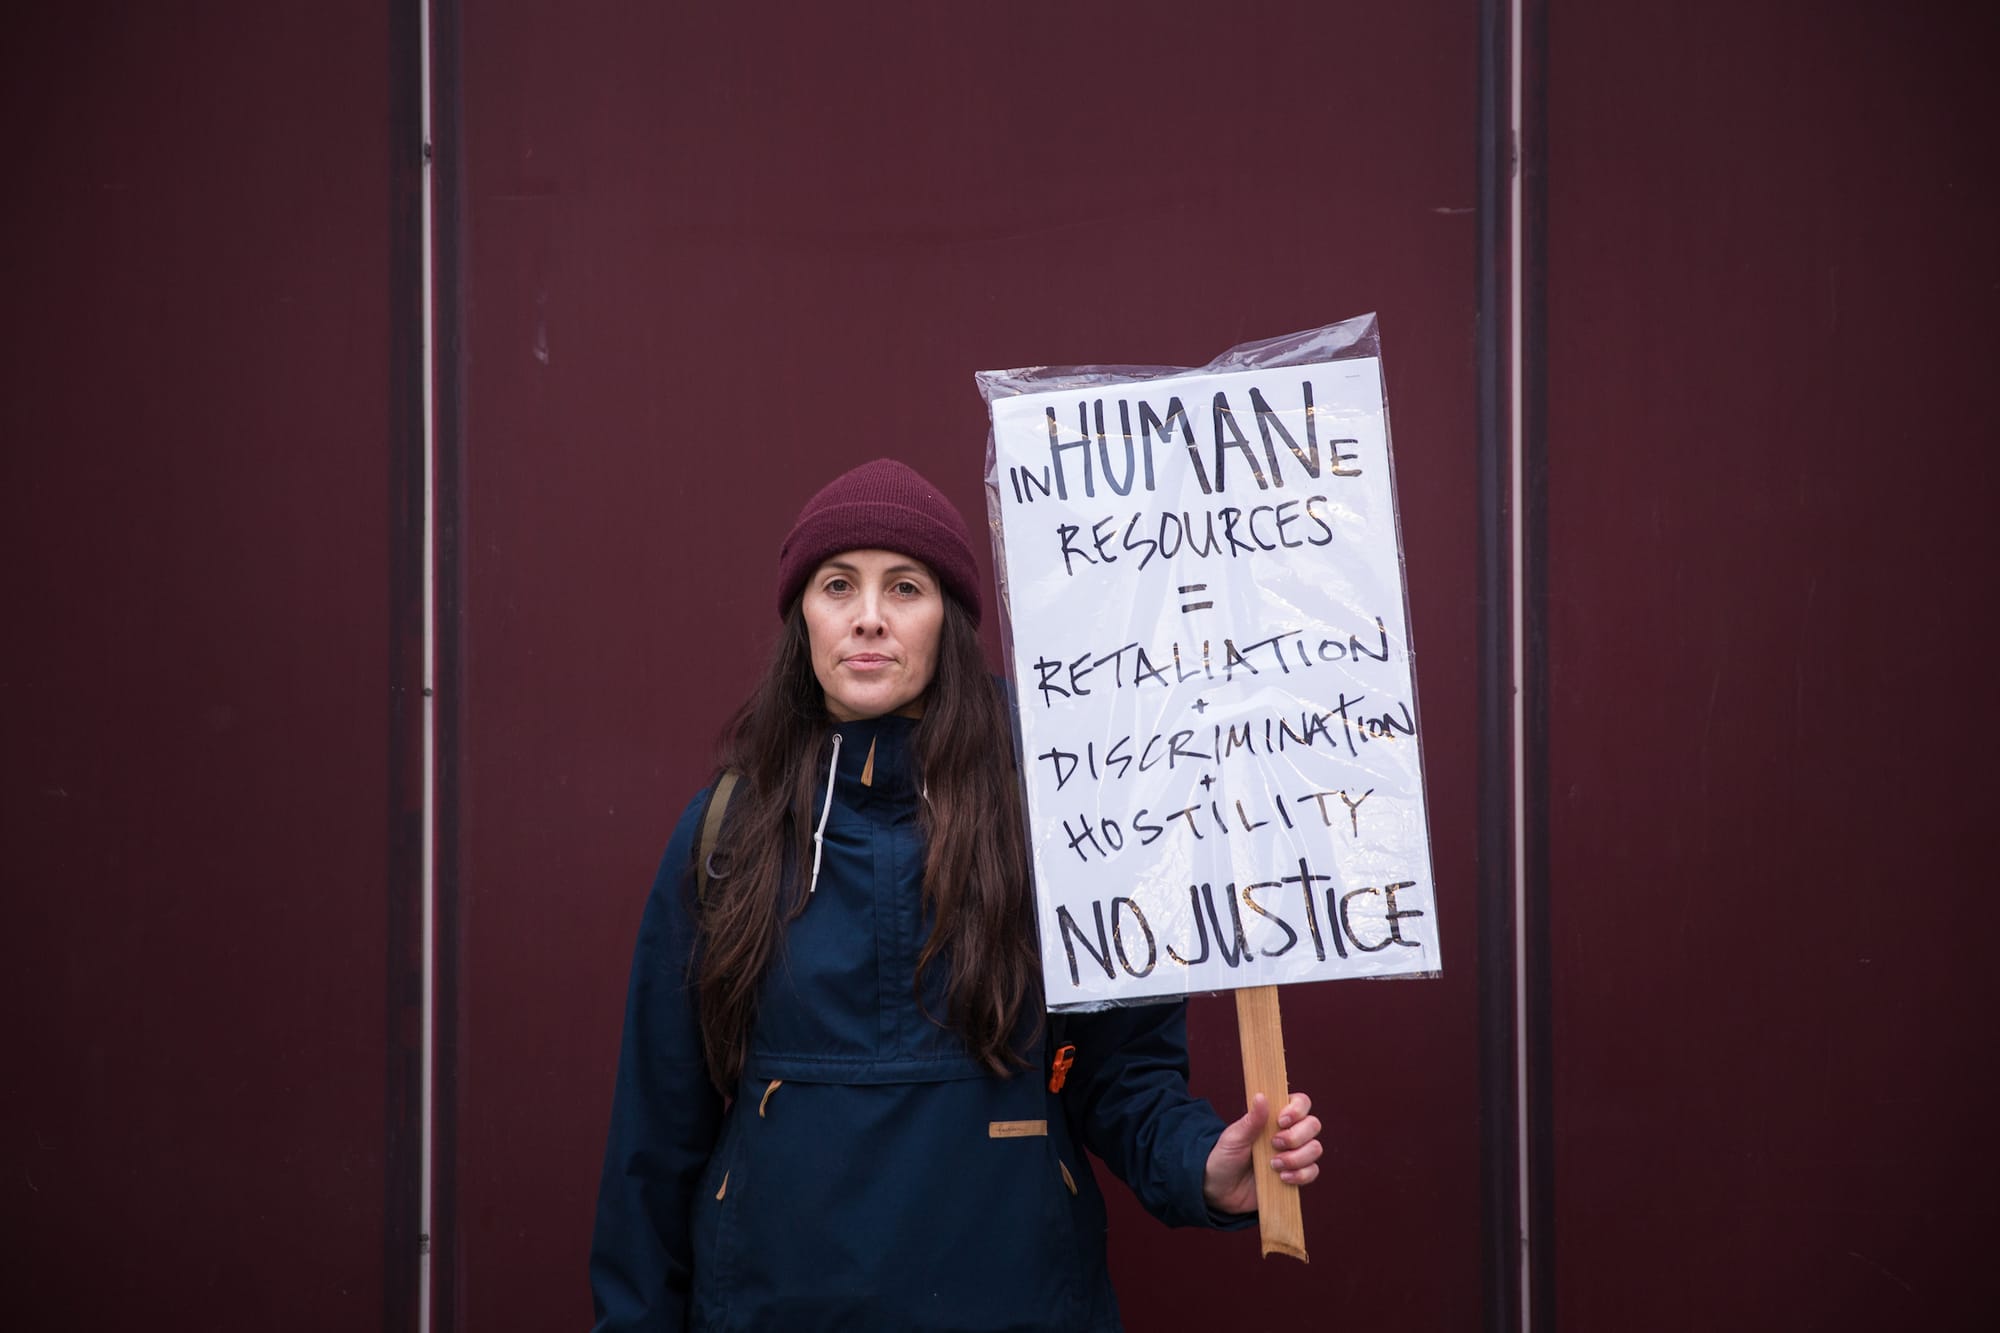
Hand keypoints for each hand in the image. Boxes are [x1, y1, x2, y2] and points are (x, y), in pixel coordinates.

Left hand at [1202, 1091, 1322, 1214]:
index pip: (1301, 1103)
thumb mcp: (1234, 1138)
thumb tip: (1261, 1096)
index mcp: (1274, 1117)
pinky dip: (1300, 1175)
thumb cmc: (1225, 1157)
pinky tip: (1282, 1178)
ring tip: (1274, 1165)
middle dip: (1296, 1136)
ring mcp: (1294, 1155)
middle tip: (1274, 1144)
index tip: (1281, 1121)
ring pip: (1315, 1149)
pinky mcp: (1296, 1176)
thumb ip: (1251, 1120)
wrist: (1221, 1191)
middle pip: (1313, 1125)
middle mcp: (1289, 1133)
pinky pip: (1312, 1172)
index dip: (1297, 1109)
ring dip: (1297, 1157)